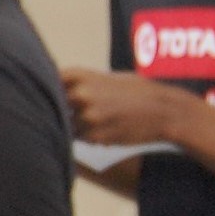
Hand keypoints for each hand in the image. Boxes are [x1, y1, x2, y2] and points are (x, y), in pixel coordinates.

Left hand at [62, 67, 197, 147]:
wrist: (163, 111)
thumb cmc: (138, 92)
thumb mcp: (109, 78)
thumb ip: (84, 83)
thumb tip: (61, 90)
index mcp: (83, 76)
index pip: (51, 81)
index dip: (51, 89)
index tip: (54, 93)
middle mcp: (82, 95)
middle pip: (55, 106)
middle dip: (62, 110)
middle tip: (77, 111)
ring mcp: (87, 117)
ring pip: (67, 125)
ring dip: (76, 126)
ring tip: (98, 120)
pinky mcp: (95, 137)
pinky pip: (82, 139)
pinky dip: (88, 137)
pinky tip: (106, 129)